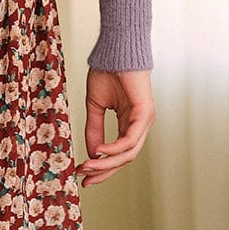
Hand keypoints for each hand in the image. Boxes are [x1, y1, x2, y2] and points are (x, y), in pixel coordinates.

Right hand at [76, 67, 155, 187]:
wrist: (115, 50)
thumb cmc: (107, 71)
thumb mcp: (95, 106)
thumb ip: (94, 130)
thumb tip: (92, 154)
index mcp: (130, 123)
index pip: (119, 154)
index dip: (102, 167)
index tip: (83, 175)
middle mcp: (140, 125)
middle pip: (125, 159)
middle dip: (104, 172)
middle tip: (85, 179)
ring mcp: (145, 120)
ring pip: (128, 153)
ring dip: (107, 163)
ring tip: (88, 167)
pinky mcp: (145, 113)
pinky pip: (130, 139)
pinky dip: (115, 148)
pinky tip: (100, 151)